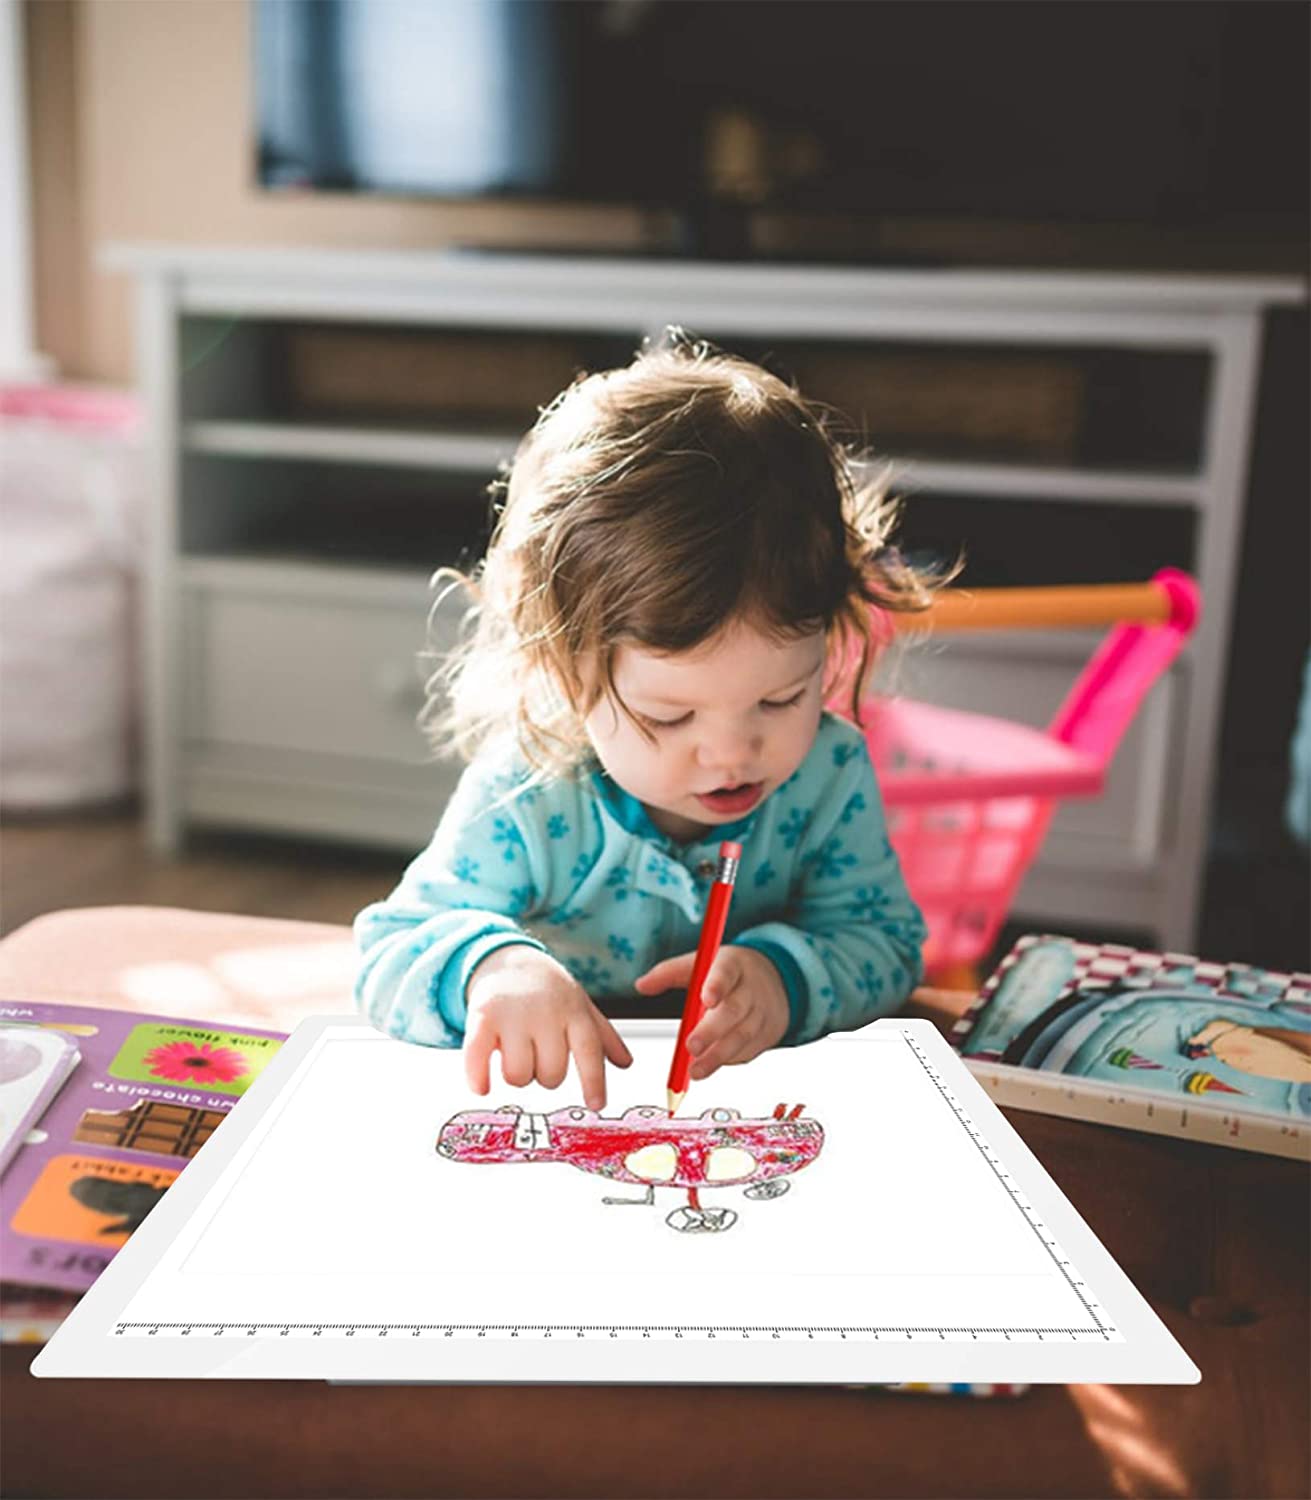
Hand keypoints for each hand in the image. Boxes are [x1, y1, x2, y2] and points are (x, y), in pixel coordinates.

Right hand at [464, 944, 631, 1110]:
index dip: (594, 1081)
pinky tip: (482, 1087)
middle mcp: (545, 1013)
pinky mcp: (482, 1016)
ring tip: (515, 1054)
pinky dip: (478, 1077)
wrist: (507, 959)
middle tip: (538, 1056)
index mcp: (573, 1012)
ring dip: (517, 1075)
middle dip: (545, 1075)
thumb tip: (626, 1063)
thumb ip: (603, 1035)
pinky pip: (478, 1056)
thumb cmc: (548, 990)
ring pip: (518, 1075)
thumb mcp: (580, 1005)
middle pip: (551, 1074)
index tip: (596, 1105)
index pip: (589, 1051)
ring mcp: (513, 1015)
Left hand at [633, 945, 788, 1082]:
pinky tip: (711, 1066)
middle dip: (712, 1031)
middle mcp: (750, 989)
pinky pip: (747, 1051)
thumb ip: (670, 973)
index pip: (726, 972)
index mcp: (732, 965)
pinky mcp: (766, 1036)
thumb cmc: (729, 973)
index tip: (706, 999)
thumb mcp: (702, 963)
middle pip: (734, 1010)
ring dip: (718, 1056)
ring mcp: (761, 1014)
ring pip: (742, 1036)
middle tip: (691, 1047)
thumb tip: (641, 985)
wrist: (775, 981)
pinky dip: (728, 1060)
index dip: (717, 985)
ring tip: (695, 1071)